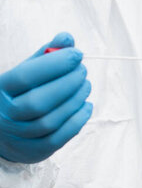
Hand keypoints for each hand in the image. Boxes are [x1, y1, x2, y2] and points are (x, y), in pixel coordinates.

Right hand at [0, 32, 92, 163]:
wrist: (5, 131)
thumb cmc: (21, 94)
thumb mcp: (27, 71)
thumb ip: (47, 54)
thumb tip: (67, 38)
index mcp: (0, 89)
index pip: (26, 76)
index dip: (55, 64)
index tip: (77, 53)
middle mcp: (6, 114)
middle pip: (39, 101)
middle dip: (68, 83)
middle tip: (83, 70)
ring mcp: (20, 134)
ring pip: (52, 119)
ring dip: (75, 99)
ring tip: (86, 85)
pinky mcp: (36, 149)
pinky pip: (61, 136)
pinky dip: (78, 119)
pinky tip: (86, 105)